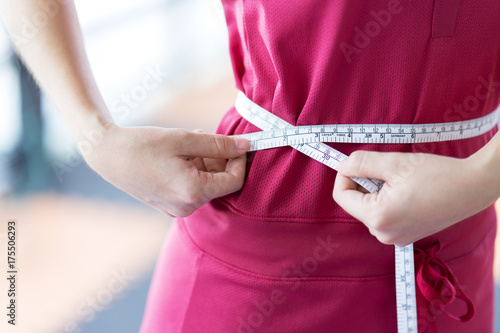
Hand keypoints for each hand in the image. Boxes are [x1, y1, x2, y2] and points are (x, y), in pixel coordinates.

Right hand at [82, 125, 249, 216]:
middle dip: (220, 160)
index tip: (238, 143)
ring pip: (207, 185)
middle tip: (205, 137)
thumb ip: (219, 145)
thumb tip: (245, 146)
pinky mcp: (169, 206)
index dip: (241, 160)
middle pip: (220, 184)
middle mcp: (187, 207)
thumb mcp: (185, 139)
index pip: (235, 181)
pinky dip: (194, 171)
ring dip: (206, 163)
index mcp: (193, 192)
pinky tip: (180, 155)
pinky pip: (193, 189)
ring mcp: (177, 209)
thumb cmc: (143, 144)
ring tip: (189, 143)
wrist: (106, 155)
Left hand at [332, 151, 497, 245]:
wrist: (473, 187)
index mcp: (378, 218)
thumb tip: (342, 165)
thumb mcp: (394, 163)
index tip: (354, 161)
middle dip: (362, 182)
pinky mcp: (405, 236)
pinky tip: (405, 190)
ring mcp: (395, 238)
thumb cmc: (437, 175)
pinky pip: (383, 216)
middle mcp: (384, 234)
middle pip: (354, 203)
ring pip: (368, 208)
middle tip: (384, 169)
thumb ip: (362, 163)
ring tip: (399, 180)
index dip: (344, 175)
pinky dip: (385, 200)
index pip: (341, 196)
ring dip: (375, 191)